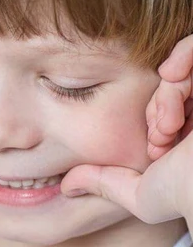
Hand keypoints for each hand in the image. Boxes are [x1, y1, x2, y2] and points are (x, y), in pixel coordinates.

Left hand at [61, 38, 192, 222]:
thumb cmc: (186, 194)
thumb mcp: (141, 195)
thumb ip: (106, 184)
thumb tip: (66, 185)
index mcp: (192, 135)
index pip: (164, 104)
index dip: (154, 115)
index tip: (156, 142)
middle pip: (176, 84)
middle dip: (162, 103)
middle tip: (164, 130)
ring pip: (188, 67)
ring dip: (173, 88)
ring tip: (172, 117)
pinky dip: (186, 51)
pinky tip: (173, 71)